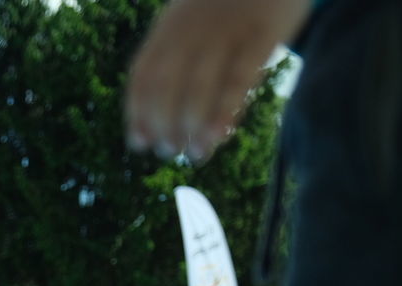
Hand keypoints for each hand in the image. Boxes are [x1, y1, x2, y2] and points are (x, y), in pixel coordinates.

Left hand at [126, 0, 309, 160]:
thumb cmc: (229, 3)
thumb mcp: (192, 18)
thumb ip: (174, 57)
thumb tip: (157, 115)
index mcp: (170, 26)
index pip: (143, 74)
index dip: (138, 112)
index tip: (139, 144)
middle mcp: (192, 27)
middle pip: (167, 83)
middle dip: (164, 123)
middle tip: (169, 152)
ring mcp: (227, 29)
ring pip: (200, 84)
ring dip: (192, 125)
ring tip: (196, 155)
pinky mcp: (263, 32)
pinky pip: (240, 76)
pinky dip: (226, 109)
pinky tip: (219, 135)